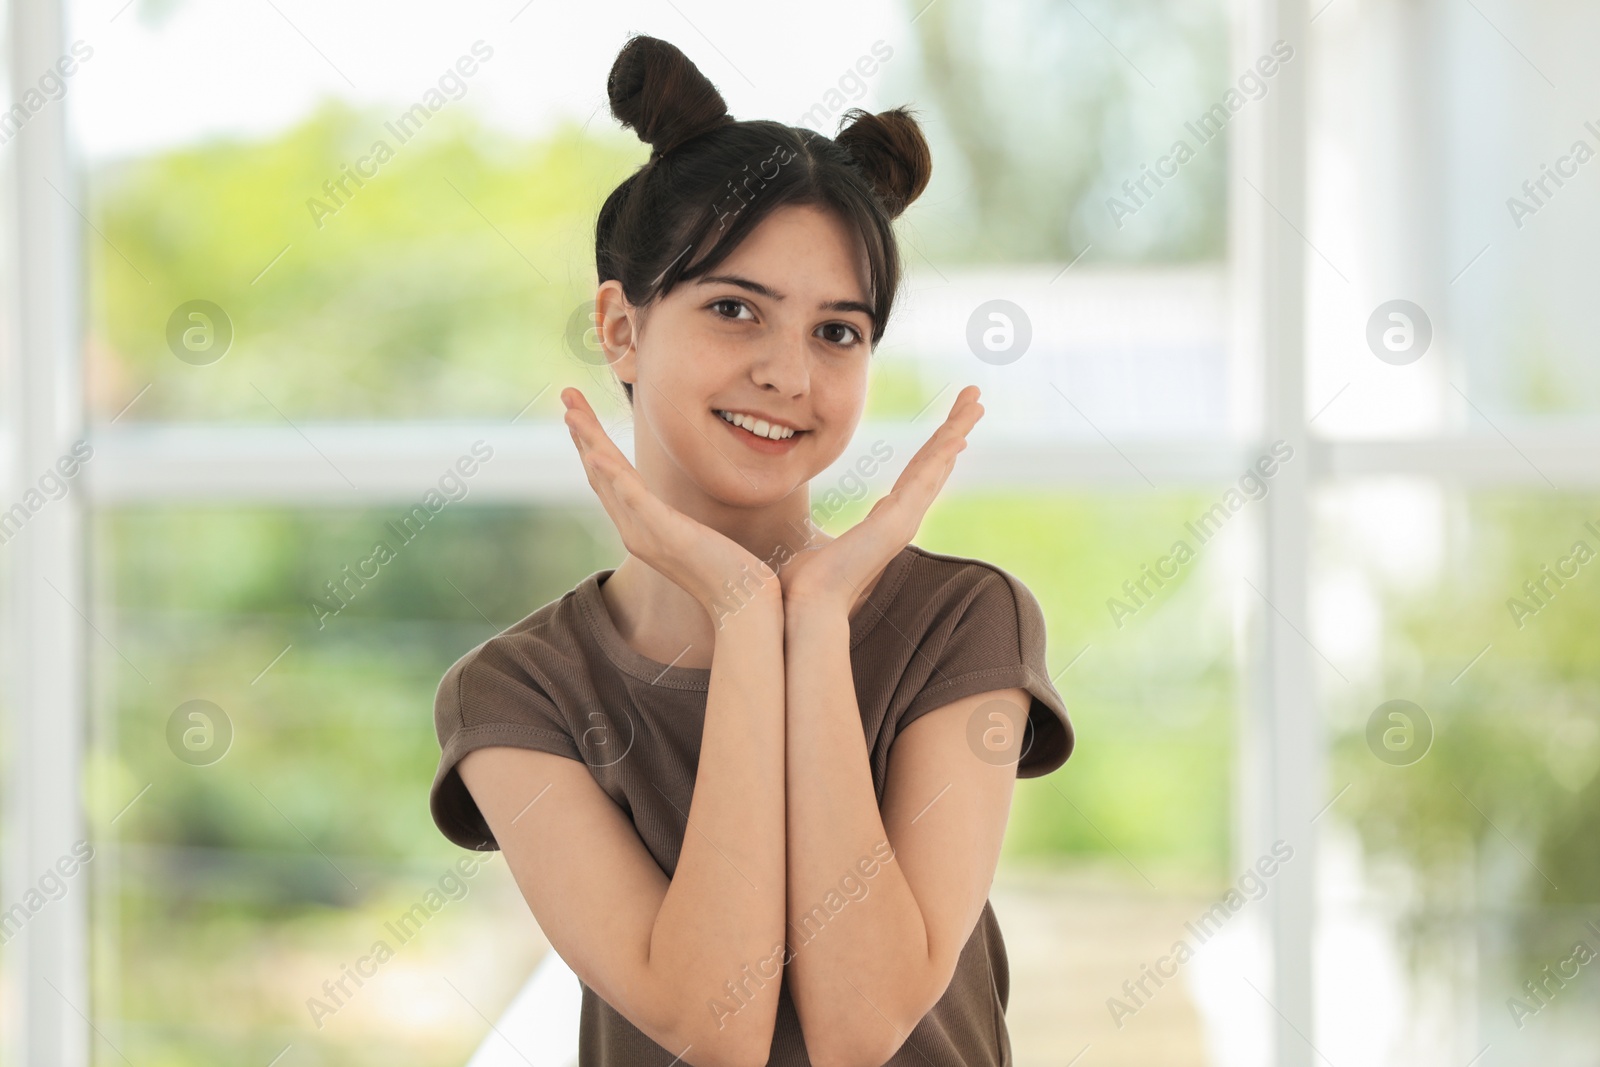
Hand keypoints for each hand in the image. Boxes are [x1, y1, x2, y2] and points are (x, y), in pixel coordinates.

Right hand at [561, 387, 776, 616]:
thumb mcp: (695, 537)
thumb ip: (678, 522)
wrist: (744, 604)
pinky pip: (634, 500)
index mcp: (640, 527)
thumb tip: (678, 509)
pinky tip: (597, 455)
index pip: (609, 478)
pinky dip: (613, 477)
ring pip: (610, 481)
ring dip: (589, 444)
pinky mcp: (666, 535)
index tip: (579, 411)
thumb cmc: (728, 572)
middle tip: (566, 393)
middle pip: (600, 472)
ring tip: (572, 413)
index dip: (591, 443)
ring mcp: (647, 534)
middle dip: (582, 432)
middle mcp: (634, 531)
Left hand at [778, 386, 983, 615]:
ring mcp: (903, 520)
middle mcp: (900, 520)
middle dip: (955, 430)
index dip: (936, 452)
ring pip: (936, 464)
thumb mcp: (812, 547)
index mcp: (883, 523)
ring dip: (956, 430)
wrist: (805, 604)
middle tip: (975, 401)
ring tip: (976, 402)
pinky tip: (958, 433)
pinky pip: (925, 477)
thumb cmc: (804, 585)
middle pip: (935, 465)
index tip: (953, 431)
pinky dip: (943, 452)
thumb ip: (814, 539)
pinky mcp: (899, 521)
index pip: (917, 477)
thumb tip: (799, 541)